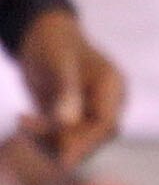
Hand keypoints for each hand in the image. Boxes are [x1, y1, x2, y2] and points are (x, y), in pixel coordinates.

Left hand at [1, 7, 123, 184]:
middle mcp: (106, 102)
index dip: (85, 139)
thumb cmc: (53, 42)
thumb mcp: (58, 63)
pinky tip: (23, 119)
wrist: (41, 34)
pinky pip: (61, 135)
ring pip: (75, 140)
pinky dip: (41, 134)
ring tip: (22, 121)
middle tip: (26, 127)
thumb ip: (66, 92)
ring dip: (47, 139)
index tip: (59, 150)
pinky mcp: (73, 117)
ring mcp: (91, 111)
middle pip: (92, 136)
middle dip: (61, 139)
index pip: (107, 123)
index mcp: (112, 86)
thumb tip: (68, 123)